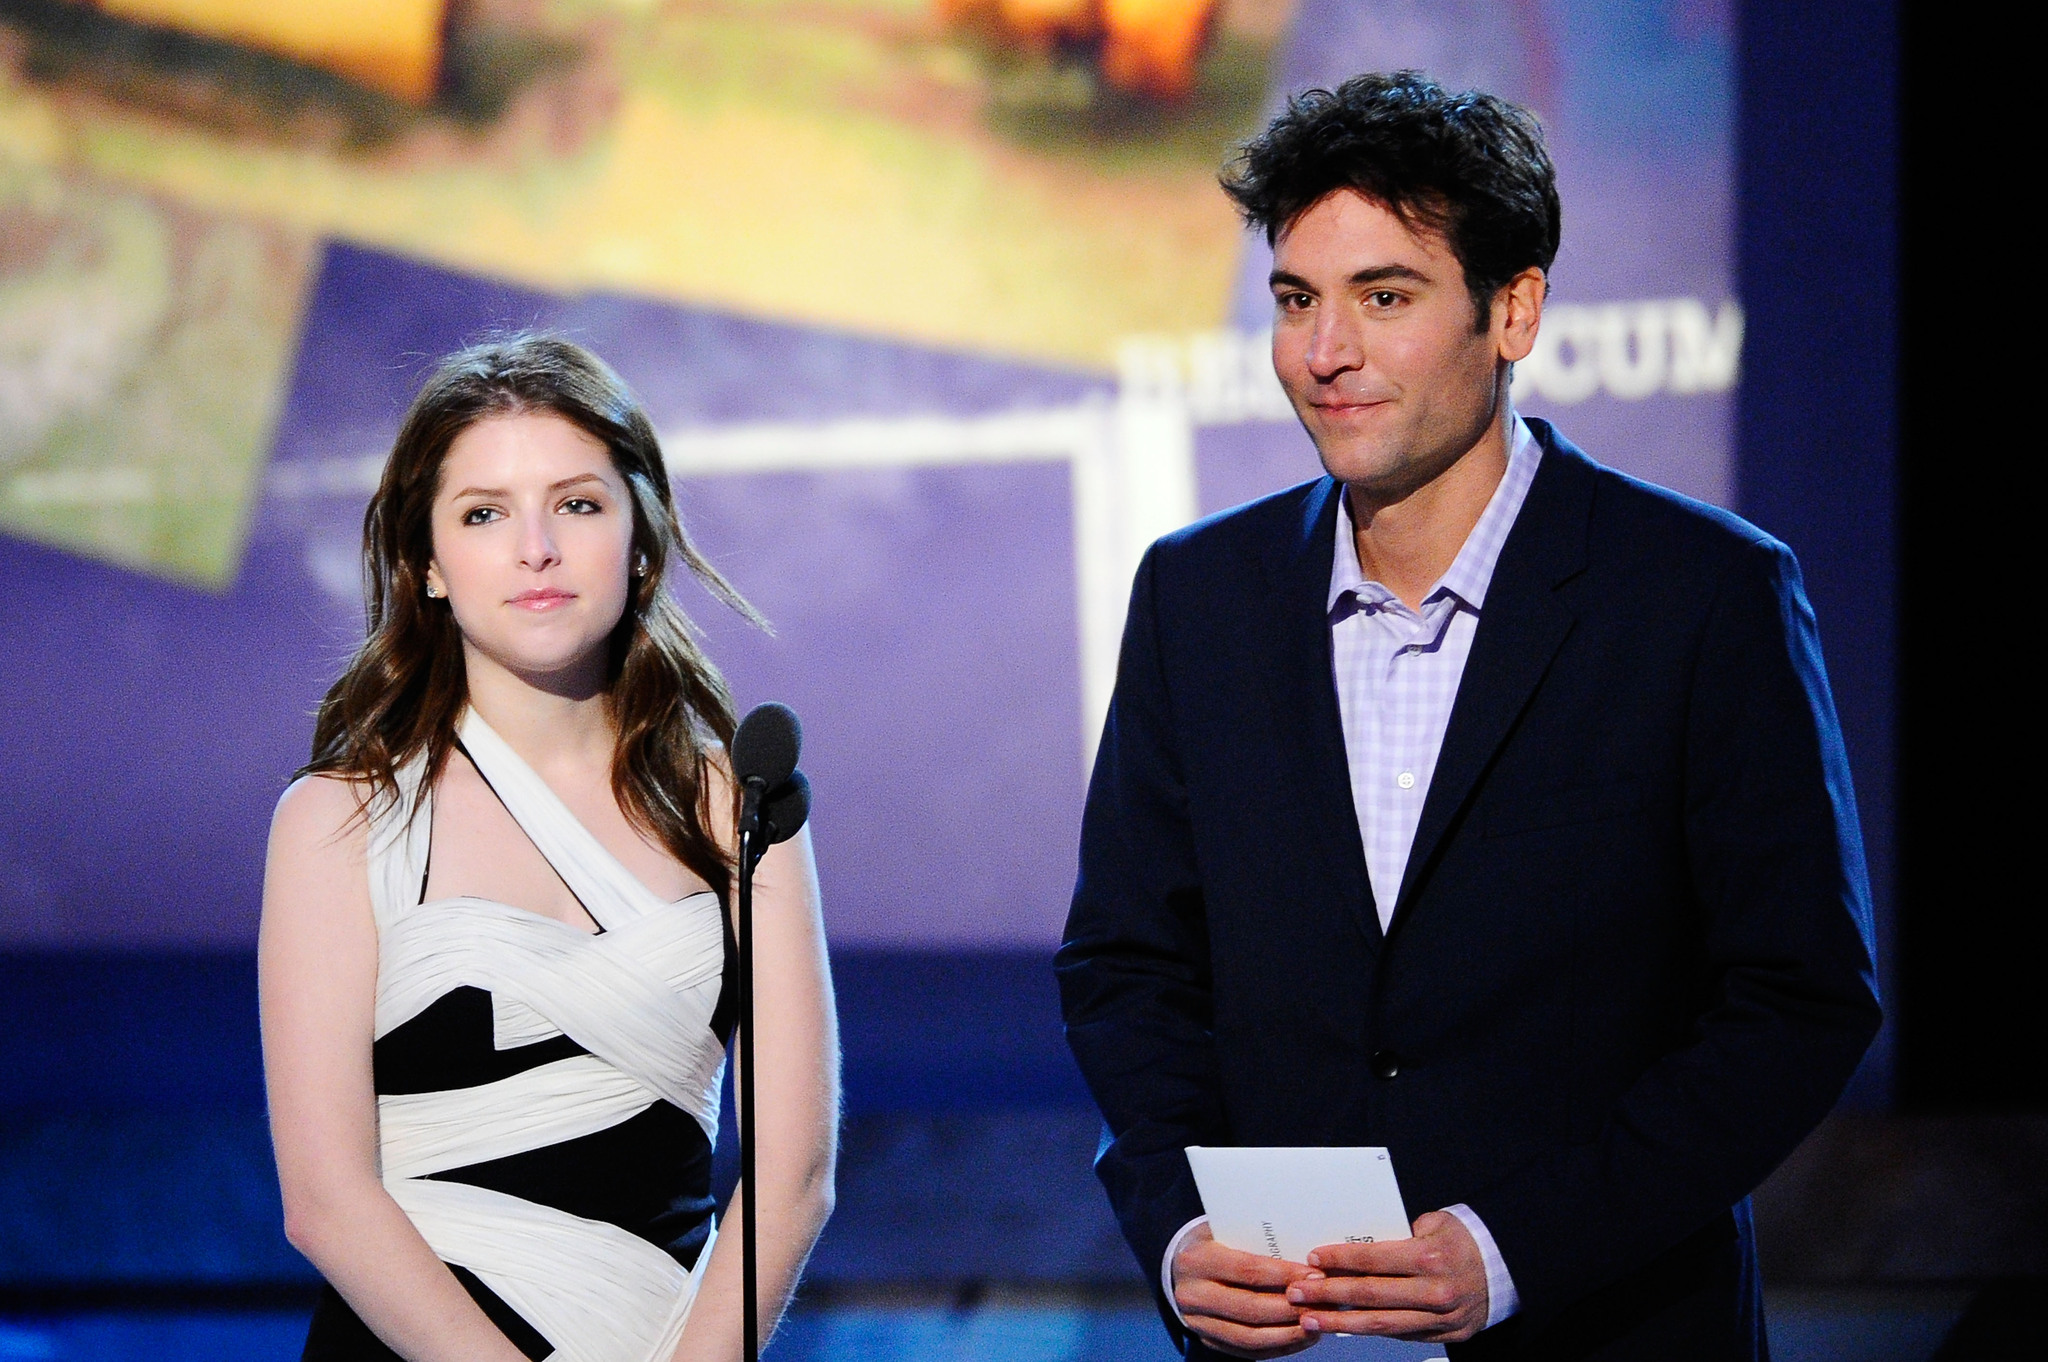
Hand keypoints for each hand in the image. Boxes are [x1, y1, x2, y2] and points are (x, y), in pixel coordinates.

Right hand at [1171, 1222, 1319, 1357]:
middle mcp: (1194, 1294)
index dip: (1285, 1275)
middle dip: (1292, 1309)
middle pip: (1251, 1308)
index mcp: (1198, 1260)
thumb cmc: (1211, 1241)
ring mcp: (1198, 1322)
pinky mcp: (1207, 1341)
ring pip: (1249, 1337)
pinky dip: (1278, 1347)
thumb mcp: (1224, 1229)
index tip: (1316, 1276)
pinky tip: (1301, 1337)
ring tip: (1318, 1325)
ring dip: (1288, 1334)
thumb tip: (1305, 1250)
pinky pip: (1247, 1351)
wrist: (1175, 1265)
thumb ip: (1255, 1238)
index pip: (1248, 1271)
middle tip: (1323, 1303)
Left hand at [1285, 1209, 1488, 1342]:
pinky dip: (1368, 1331)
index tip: (1312, 1260)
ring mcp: (1439, 1318)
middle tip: (1296, 1293)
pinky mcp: (1442, 1335)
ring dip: (1339, 1322)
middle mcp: (1434, 1290)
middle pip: (1370, 1295)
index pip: (1373, 1259)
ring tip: (1308, 1319)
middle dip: (1328, 1294)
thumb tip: (1351, 1250)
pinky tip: (1343, 1326)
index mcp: (1429, 1257)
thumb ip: (1395, 1236)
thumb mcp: (1432, 1224)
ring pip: (1380, 1324)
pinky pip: (1398, 1334)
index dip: (1339, 1260)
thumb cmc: (1461, 1240)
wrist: (1504, 1269)